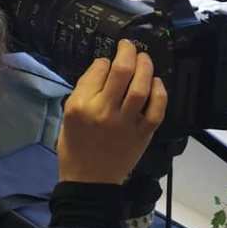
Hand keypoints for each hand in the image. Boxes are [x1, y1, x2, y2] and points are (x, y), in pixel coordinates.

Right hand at [56, 39, 167, 183]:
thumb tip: (103, 68)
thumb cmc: (75, 148)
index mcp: (80, 106)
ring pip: (141, 87)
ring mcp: (126, 123)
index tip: (106, 61)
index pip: (97, 70)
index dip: (104, 60)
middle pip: (121, 72)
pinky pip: (157, 108)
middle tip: (129, 46)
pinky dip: (159, 92)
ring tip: (144, 58)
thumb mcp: (67, 117)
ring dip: (146, 67)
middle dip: (127, 52)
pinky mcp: (143, 133)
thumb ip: (83, 92)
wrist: (89, 181)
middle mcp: (103, 111)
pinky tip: (156, 83)